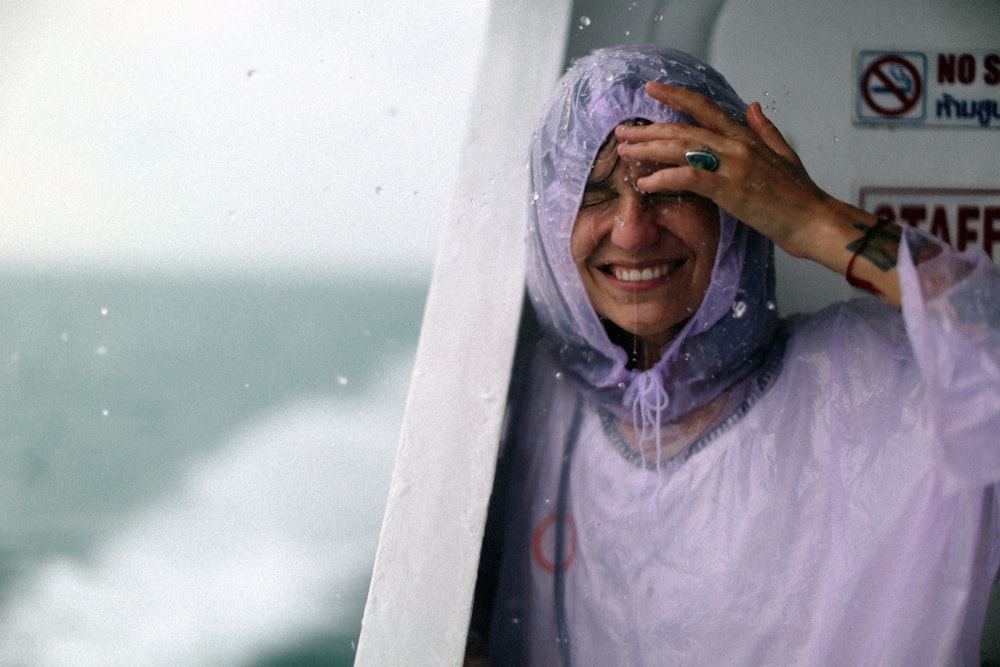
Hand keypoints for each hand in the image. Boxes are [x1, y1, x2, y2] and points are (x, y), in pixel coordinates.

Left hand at [614, 82, 899, 306]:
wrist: (814, 221)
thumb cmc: (799, 194)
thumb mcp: (783, 154)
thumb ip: (764, 130)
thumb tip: (753, 106)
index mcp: (746, 136)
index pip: (705, 107)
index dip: (676, 95)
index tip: (652, 88)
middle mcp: (736, 145)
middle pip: (683, 128)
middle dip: (649, 129)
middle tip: (623, 132)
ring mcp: (733, 165)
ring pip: (681, 148)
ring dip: (648, 150)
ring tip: (624, 152)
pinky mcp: (730, 189)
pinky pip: (689, 177)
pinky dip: (664, 178)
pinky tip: (645, 182)